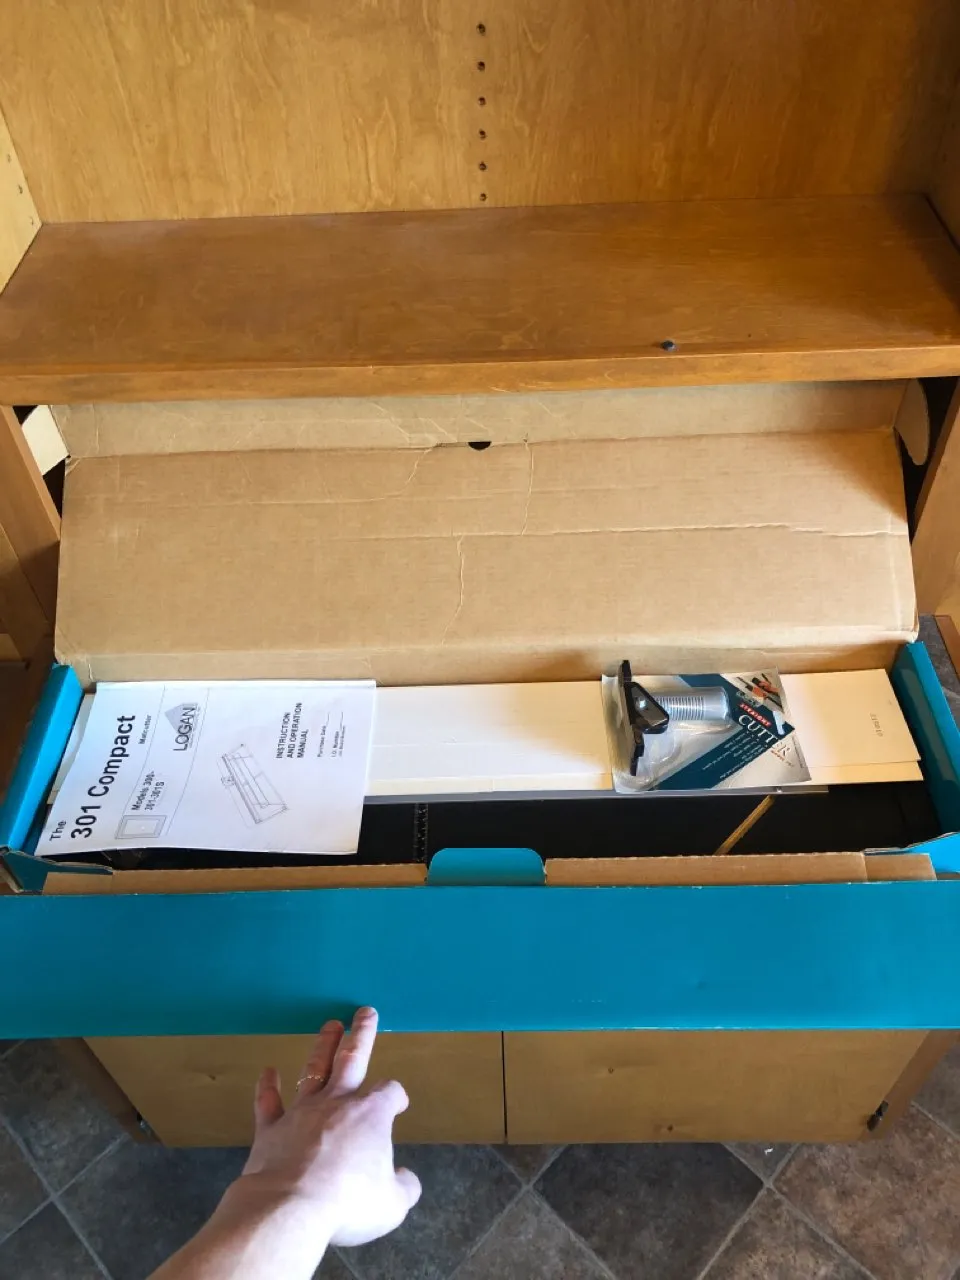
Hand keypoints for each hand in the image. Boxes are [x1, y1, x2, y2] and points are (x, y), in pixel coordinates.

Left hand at [239, 1007, 420, 1248]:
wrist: (290, 1207)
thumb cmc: (348, 1203)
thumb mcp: (392, 1204)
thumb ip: (403, 1187)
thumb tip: (406, 1178)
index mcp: (372, 1115)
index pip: (389, 1092)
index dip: (396, 1096)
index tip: (398, 1104)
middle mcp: (338, 1103)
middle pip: (353, 1059)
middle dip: (362, 1034)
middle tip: (365, 1012)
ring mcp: (302, 1112)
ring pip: (315, 1069)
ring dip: (323, 1046)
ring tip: (330, 1025)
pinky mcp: (272, 1128)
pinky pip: (269, 1102)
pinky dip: (268, 1086)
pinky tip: (268, 1071)